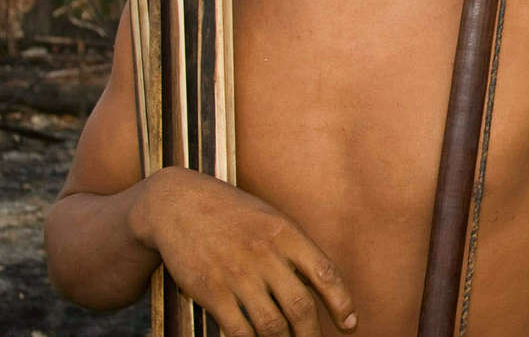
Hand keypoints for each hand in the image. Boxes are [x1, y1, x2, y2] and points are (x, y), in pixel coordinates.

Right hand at [131, 167, 356, 335]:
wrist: (179, 205)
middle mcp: (265, 254)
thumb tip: (319, 284)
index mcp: (286, 233)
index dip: (341, 303)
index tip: (349, 325)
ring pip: (271, 325)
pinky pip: (238, 330)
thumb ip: (295, 249)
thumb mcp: (271, 219)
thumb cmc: (233, 214)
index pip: (325, 273)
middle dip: (311, 334)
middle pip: (300, 306)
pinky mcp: (211, 290)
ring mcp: (237, 274)